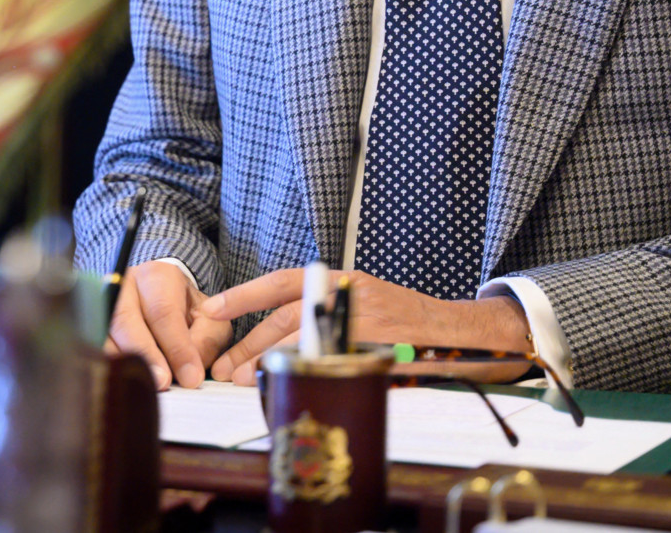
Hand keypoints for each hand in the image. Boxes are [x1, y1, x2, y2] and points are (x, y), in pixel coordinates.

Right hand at [105, 261, 231, 389]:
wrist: (159, 297)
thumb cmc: (185, 310)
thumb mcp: (208, 318)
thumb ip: (206, 340)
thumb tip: (190, 372)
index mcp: (156, 277)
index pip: (163, 311)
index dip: (176, 346)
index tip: (190, 377)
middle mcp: (124, 286)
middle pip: (126, 320)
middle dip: (145, 354)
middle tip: (162, 383)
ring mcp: (102, 304)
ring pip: (104, 333)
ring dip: (123, 363)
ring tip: (143, 386)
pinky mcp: (90, 323)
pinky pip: (94, 345)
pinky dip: (108, 365)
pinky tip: (123, 383)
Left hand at [200, 269, 531, 383]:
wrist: (458, 332)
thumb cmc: (403, 318)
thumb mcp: (361, 298)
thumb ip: (323, 308)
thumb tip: (274, 335)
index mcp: (341, 280)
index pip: (282, 283)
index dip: (245, 295)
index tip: (212, 309)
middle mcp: (350, 297)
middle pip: (285, 321)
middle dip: (249, 345)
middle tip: (222, 367)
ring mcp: (364, 328)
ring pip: (303, 346)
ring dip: (269, 365)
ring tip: (242, 381)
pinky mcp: (377, 356)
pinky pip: (331, 369)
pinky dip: (306, 379)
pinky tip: (289, 389)